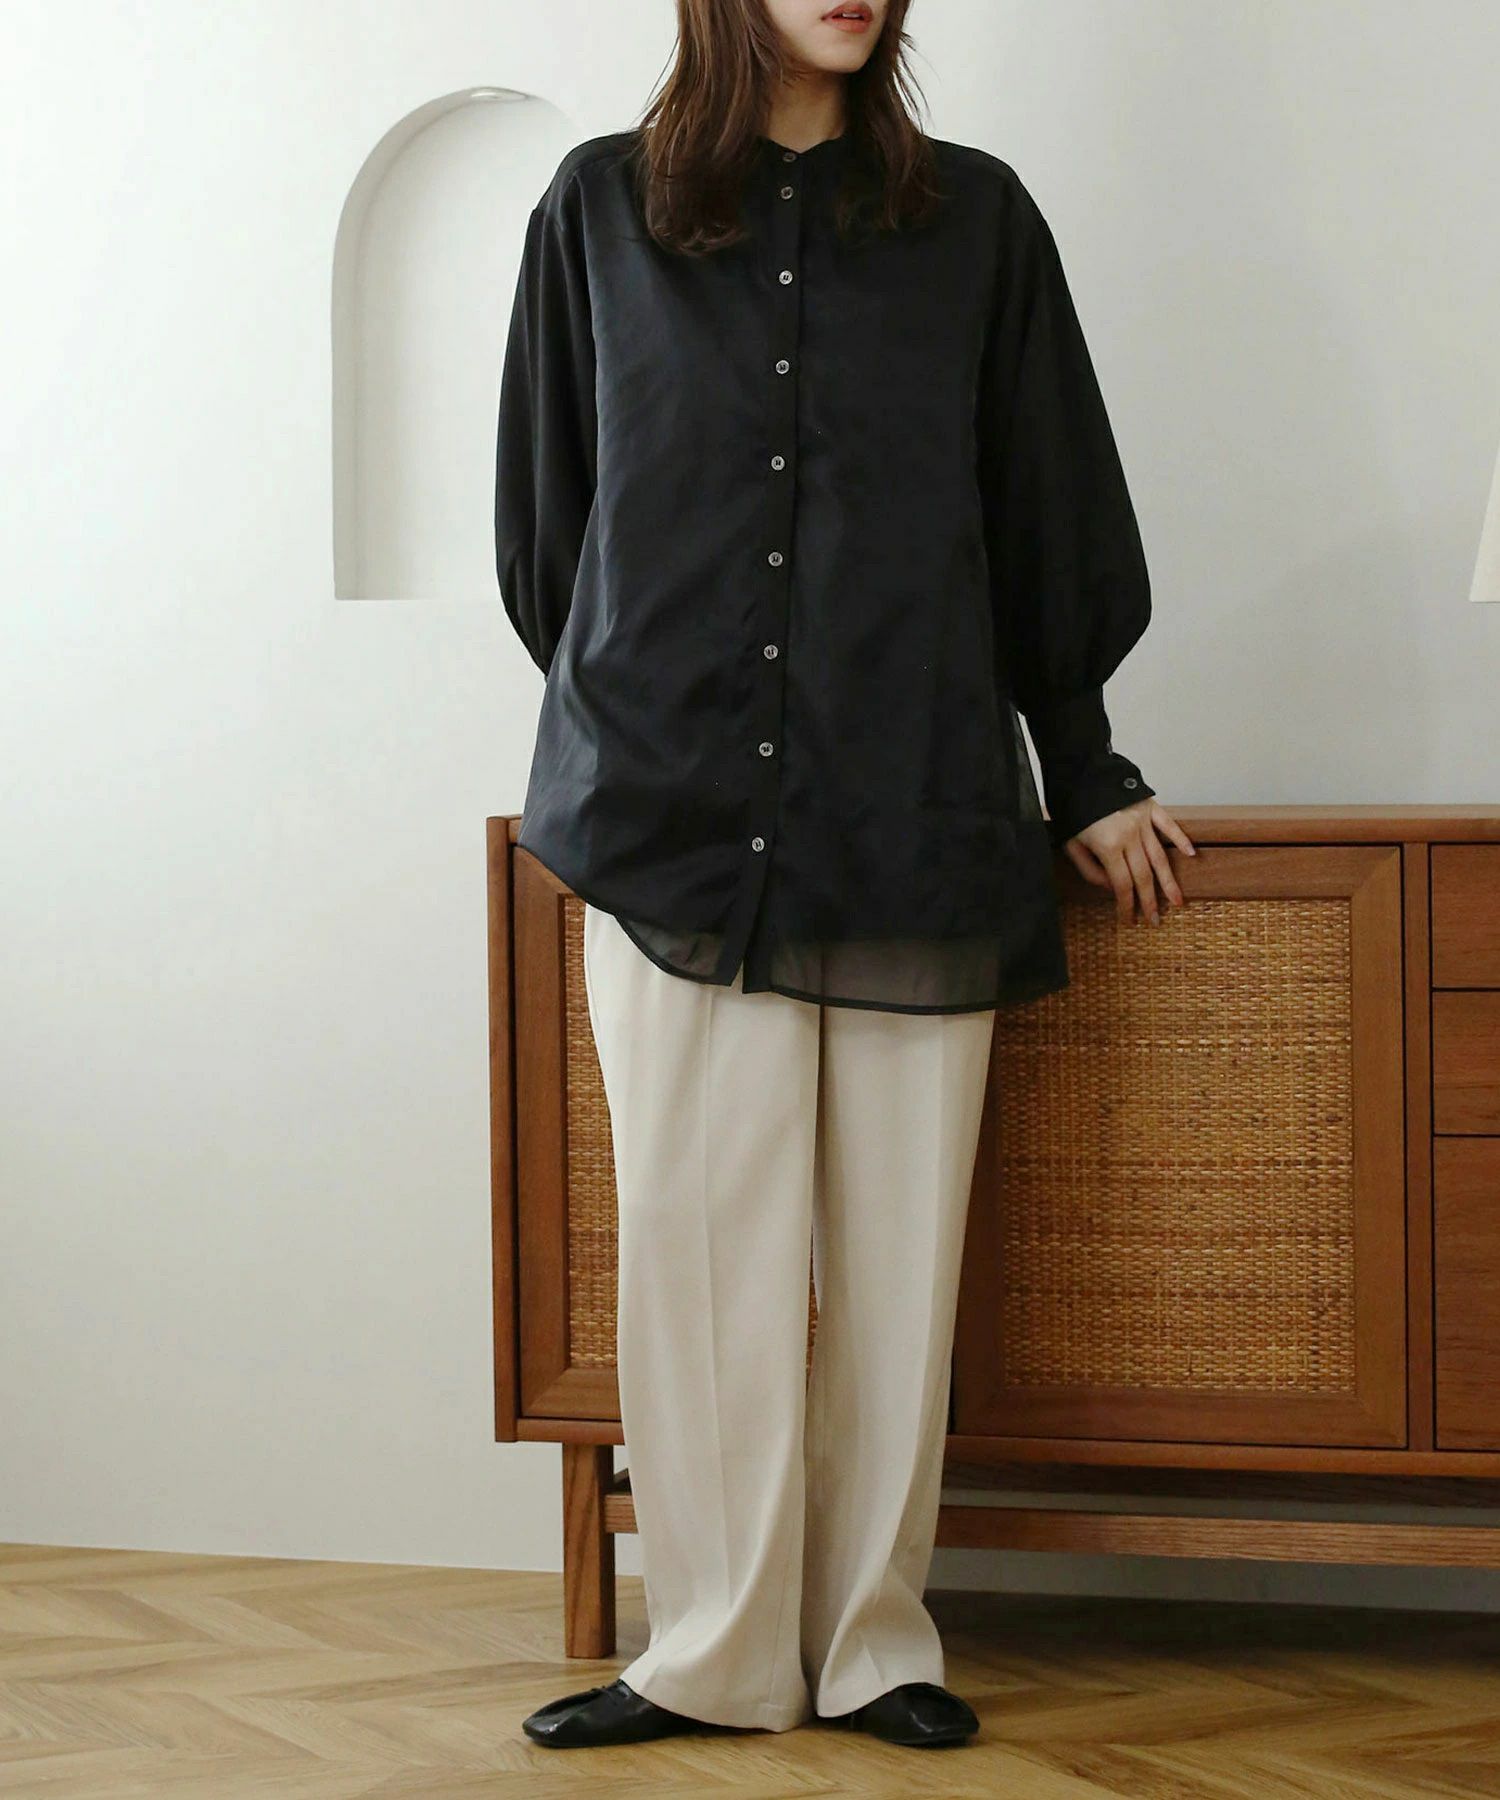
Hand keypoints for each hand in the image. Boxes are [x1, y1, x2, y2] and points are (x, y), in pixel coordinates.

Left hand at [1062, 797, 1194, 925]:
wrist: (1079, 773)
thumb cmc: (1072, 810)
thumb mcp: (1071, 844)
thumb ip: (1090, 869)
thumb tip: (1111, 887)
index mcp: (1108, 846)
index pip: (1122, 884)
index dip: (1127, 905)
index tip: (1129, 920)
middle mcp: (1129, 836)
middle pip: (1143, 875)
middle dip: (1150, 901)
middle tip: (1156, 920)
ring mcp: (1142, 821)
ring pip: (1159, 856)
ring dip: (1168, 881)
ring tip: (1177, 900)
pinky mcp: (1150, 807)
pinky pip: (1169, 826)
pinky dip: (1181, 839)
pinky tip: (1191, 854)